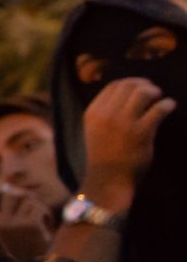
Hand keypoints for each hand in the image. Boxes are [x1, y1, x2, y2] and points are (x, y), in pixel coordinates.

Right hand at [0, 185, 54, 261]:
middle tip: (27, 200)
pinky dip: (45, 213)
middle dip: (19, 194)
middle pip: (9, 195)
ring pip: (26, 200)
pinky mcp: (32, 226)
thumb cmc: (13, 260)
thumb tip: (2, 187)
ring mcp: (15, 224)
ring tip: (40, 215)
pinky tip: (47, 222)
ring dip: (35, 204)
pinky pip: (39, 209)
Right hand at [81, 78, 175, 208]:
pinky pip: (159, 109)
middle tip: (153, 92)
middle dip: (144, 85)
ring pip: (143, 92)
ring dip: (155, 92)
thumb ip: (104, 113)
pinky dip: (167, 104)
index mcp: (93, 113)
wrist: (108, 180)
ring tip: (160, 99)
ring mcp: (123, 123)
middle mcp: (106, 115)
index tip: (139, 87)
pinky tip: (169, 107)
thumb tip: (126, 95)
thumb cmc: (103, 156)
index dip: (129, 82)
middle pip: (129, 85)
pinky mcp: (141, 133)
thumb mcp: (95, 130)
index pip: (113, 85)